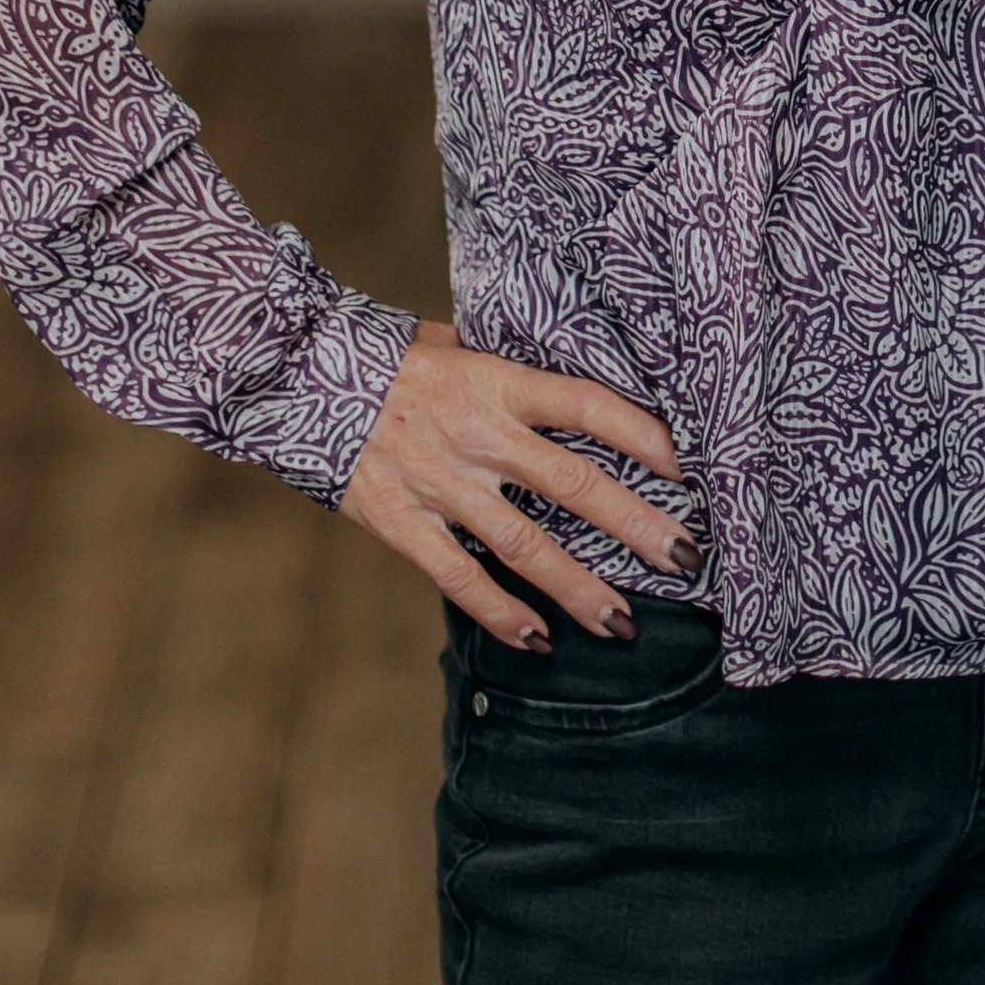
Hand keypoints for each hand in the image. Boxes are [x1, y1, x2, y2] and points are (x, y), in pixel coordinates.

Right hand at [340, 319, 695, 650]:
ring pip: (523, 543)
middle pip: (573, 483)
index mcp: (496, 382)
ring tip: (621, 622)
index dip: (642, 435)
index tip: (687, 467)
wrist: (298, 376)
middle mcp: (476, 433)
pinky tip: (537, 639)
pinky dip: (499, 613)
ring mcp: (439, 482)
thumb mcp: (454, 345)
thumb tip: (559, 380)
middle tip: (685, 557)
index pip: (587, 405)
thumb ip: (504, 370)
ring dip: (577, 586)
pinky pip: (459, 576)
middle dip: (634, 524)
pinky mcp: (400, 522)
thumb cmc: (388, 359)